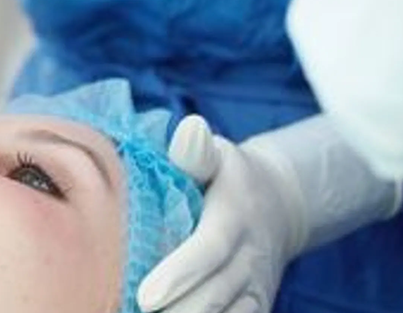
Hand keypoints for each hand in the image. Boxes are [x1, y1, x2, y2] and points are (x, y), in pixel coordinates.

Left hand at [136, 115, 305, 312]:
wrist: (277, 205)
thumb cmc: (227, 179)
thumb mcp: (216, 158)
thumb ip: (196, 152)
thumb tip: (192, 128)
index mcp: (234, 217)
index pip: (209, 250)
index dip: (180, 274)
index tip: (146, 296)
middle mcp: (249, 258)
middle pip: (214, 296)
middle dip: (176, 311)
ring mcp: (254, 287)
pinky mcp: (255, 306)